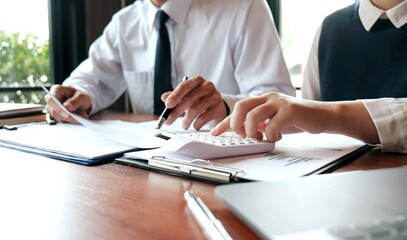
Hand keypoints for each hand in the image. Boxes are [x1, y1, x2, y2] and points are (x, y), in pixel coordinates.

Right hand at [44, 85, 91, 122]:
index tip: (67, 115)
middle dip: (67, 116)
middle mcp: (52, 100)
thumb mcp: (82, 96)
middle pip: (54, 111)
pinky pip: (62, 121)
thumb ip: (75, 101)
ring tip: (83, 116)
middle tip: (79, 119)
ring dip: (71, 119)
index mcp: (56, 90)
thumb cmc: (80, 96)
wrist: (82, 101)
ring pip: (58, 117)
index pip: (52, 100)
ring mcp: (53, 109)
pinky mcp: (57, 116)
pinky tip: (79, 119)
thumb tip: (67, 107)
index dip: (58, 108)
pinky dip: (71, 121)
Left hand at [161, 76, 227, 129]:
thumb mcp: (186, 96)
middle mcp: (207, 86)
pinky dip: (197, 124)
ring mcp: (215, 96)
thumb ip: (175, 96)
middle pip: (189, 98)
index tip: (167, 105)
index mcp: (197, 80)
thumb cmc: (199, 100)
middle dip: (176, 111)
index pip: (185, 86)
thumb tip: (164, 97)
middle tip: (168, 120)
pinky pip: (204, 117)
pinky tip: (195, 125)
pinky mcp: (219, 108)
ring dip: (187, 120)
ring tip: (184, 125)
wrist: (217, 107)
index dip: (175, 96)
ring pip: (196, 109)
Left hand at [210, 92, 334, 141]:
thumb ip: (259, 124)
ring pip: (253, 115)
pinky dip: (271, 135)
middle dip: (235, 124)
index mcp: (262, 100)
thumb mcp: (273, 122)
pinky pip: (273, 124)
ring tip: (261, 138)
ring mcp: (279, 102)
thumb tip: (242, 133)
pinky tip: (277, 137)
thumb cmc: (297, 120)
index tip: (214, 133)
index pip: (237, 110)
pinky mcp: (291, 110)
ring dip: (252, 131)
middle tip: (242, 136)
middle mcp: (268, 98)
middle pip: (241, 106)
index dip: (224, 123)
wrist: (323, 116)